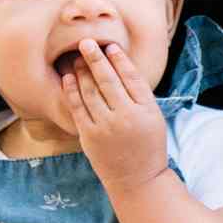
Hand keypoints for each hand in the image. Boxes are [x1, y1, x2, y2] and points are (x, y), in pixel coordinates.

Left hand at [62, 40, 168, 191]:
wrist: (138, 180)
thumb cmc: (148, 146)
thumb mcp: (154, 119)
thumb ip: (140, 95)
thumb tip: (120, 66)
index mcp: (146, 110)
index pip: (131, 77)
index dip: (119, 59)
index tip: (110, 47)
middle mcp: (126, 116)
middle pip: (108, 79)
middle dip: (95, 58)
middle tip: (85, 42)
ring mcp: (106, 126)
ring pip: (90, 91)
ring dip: (81, 71)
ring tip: (76, 58)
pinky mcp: (89, 136)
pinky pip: (77, 107)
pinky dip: (71, 90)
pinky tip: (68, 78)